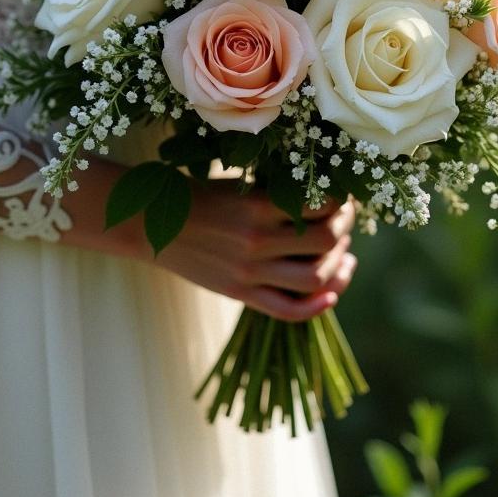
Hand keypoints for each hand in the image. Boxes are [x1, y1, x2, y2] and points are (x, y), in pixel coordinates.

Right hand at [154, 180, 357, 321]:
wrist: (153, 224)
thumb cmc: (202, 197)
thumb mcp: (238, 186)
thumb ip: (275, 194)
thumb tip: (323, 196)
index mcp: (257, 205)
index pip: (319, 205)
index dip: (340, 201)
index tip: (342, 195)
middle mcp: (256, 240)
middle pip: (324, 241)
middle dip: (344, 229)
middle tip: (344, 221)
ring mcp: (249, 272)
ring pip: (314, 278)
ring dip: (337, 266)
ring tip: (343, 254)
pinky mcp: (241, 294)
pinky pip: (288, 310)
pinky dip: (317, 307)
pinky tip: (330, 293)